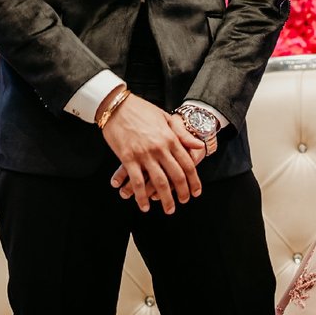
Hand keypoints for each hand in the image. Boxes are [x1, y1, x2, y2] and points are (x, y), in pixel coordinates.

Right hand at [100, 95, 201, 213]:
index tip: (195, 192)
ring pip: (159, 182)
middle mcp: (160, 148)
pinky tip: (144, 205)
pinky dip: (141, 196)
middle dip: (182, 193)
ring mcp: (144, 154)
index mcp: (170, 138)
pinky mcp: (128, 158)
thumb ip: (182, 134)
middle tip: (183, 202)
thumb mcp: (165, 118)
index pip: (187, 164)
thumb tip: (199, 146)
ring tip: (168, 209)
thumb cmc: (141, 109)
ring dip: (165, 199)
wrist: (116, 105)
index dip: (194, 181)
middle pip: (176, 176)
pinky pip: (137, 182)